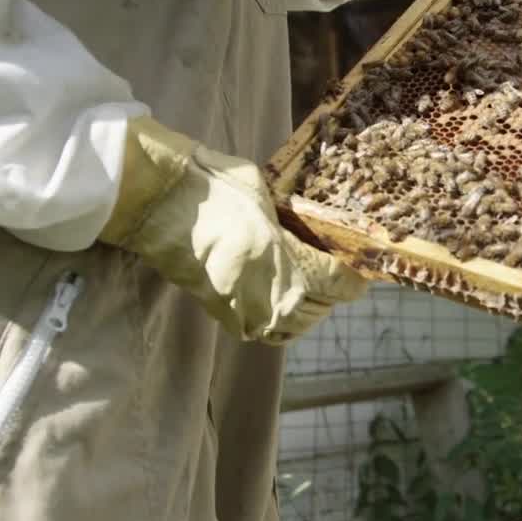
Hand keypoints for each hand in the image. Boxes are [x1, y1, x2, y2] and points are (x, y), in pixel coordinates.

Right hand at [98, 117, 367, 344]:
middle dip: (331, 290)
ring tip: (306, 284)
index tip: (359, 265)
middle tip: (333, 270)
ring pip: (295, 325)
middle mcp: (277, 304)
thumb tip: (311, 228)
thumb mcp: (271, 198)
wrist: (161, 204)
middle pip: (323, 308)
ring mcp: (249, 316)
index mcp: (295, 272)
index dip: (356, 275)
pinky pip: (264, 329)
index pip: (343, 287)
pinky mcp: (225, 318)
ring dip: (306, 308)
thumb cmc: (218, 191)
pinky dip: (276, 318)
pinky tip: (276, 297)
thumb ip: (297, 225)